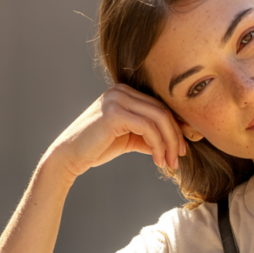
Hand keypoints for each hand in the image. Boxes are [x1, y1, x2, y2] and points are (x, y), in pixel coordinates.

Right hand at [43, 84, 186, 181]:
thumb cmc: (97, 148)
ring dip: (169, 143)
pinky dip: (158, 145)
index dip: (176, 126)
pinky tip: (158, 160)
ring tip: (170, 163)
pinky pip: (148, 127)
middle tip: (179, 158)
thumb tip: (175, 143)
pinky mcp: (114, 113)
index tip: (183, 148)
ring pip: (159, 118)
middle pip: (162, 110)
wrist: (70, 156)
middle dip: (175, 137)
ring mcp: (117, 99)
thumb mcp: (129, 139)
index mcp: (125, 92)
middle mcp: (121, 90)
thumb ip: (149, 136)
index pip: (159, 105)